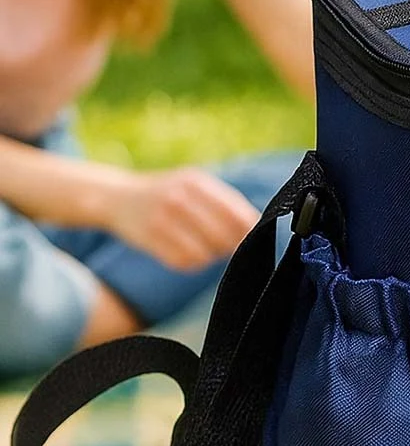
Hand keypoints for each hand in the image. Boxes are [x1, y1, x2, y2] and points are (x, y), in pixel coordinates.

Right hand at [103, 168, 260, 271]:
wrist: (116, 197)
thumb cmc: (167, 193)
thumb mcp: (194, 185)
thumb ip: (224, 202)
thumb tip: (256, 227)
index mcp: (198, 182)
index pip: (240, 216)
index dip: (249, 234)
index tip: (249, 240)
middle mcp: (181, 197)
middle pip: (225, 237)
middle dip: (230, 247)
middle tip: (224, 247)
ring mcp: (163, 218)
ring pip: (205, 254)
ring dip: (209, 256)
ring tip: (203, 248)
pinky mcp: (149, 238)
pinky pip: (183, 262)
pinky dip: (191, 263)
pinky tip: (186, 253)